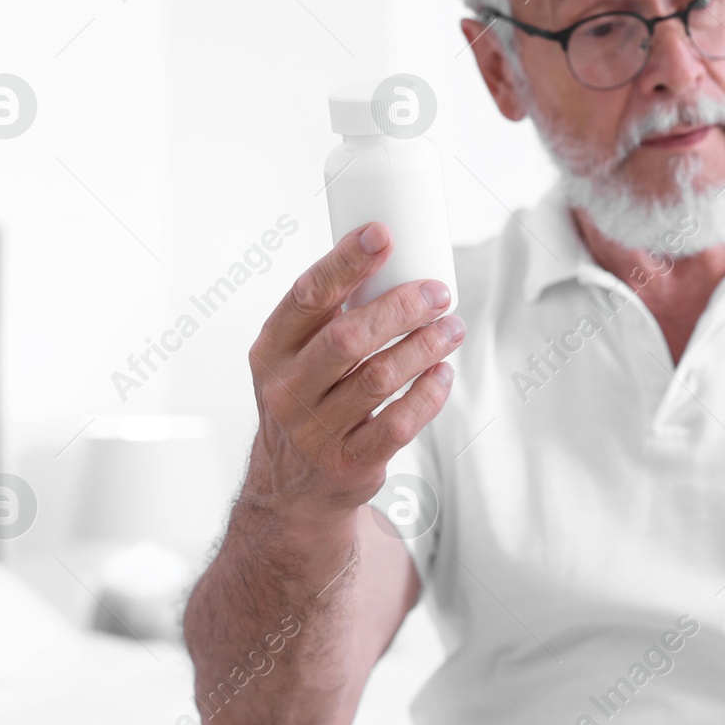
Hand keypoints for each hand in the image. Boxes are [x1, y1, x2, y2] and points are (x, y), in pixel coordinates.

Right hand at [245, 221, 462, 519]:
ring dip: (424, 347)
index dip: (345, 262)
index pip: (307, 296)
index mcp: (272, 350)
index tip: (382, 234)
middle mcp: (287, 389)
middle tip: (438, 293)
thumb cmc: (307, 402)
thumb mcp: (295, 360)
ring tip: (452, 328)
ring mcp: (315, 430)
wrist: (293, 489)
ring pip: (379, 378)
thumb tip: (393, 259)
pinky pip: (399, 423)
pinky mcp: (349, 462)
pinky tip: (443, 374)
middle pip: (349, 338)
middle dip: (401, 308)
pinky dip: (428, 394)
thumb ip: (330, 319)